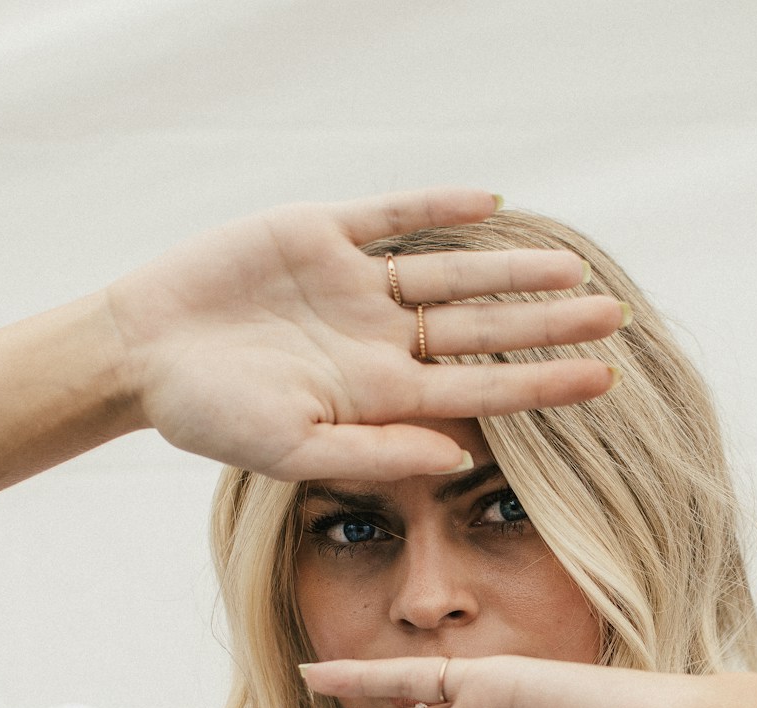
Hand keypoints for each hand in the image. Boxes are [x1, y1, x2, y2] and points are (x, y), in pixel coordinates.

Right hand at [101, 187, 624, 482]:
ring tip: (572, 268)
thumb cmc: (209, 414)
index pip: (480, 389)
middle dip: (548, 324)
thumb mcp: (291, 449)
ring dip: (510, 268)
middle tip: (617, 317)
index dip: (543, 384)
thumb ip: (374, 452)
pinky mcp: (321, 235)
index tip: (607, 380)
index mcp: (380, 394)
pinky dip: (438, 205)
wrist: (139, 354)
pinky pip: (392, 215)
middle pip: (482, 327)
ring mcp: (354, 285)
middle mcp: (379, 339)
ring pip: (451, 272)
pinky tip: (491, 200)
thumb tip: (458, 459)